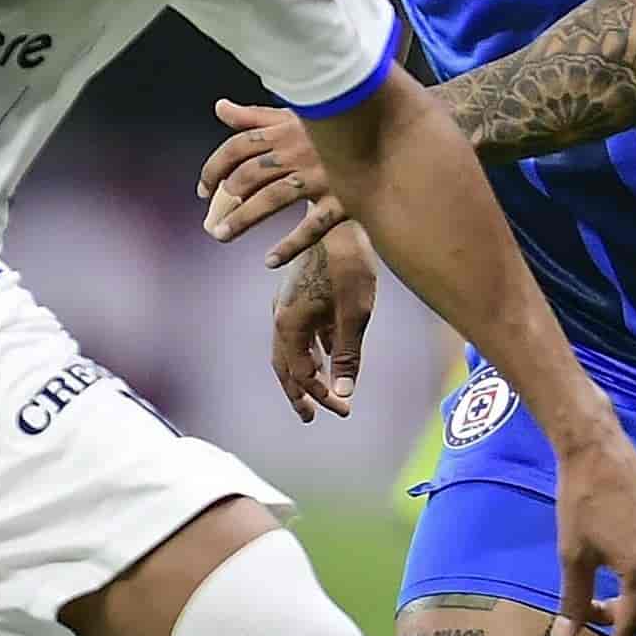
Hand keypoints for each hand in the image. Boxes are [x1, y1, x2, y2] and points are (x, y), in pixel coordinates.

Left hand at [201, 98, 352, 267]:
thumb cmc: (337, 127)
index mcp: (286, 130)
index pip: (238, 146)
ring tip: (223, 236)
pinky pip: (313, 226)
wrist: (390, 133)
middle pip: (251, 174)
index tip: (203, 188)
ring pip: (273, 199)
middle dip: (224, 198)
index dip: (214, 167)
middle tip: (212, 222)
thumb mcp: (296, 115)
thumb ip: (256, 116)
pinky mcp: (344, 199)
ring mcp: (321, 176)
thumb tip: (219, 108)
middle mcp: (300, 151)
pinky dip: (289, 245)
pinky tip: (269, 260)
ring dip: (243, 219)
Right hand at [271, 225, 379, 421]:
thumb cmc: (349, 265)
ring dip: (303, 372)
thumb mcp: (354, 314)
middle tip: (310, 417)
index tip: (343, 409)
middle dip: (299, 393)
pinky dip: (310, 350)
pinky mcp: (298, 294)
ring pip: (289, 350)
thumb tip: (343, 394)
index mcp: (289, 325)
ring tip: (318, 392)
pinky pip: (300, 331)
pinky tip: (327, 355)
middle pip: (285, 367)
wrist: (338, 218)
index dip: (321, 397)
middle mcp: (280, 317)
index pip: (301, 375)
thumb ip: (347, 356)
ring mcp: (286, 304)